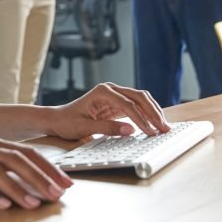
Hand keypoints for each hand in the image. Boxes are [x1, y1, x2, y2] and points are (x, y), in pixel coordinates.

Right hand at [0, 137, 72, 209]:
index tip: (67, 183)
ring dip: (18, 188)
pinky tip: (2, 206)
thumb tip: (31, 183)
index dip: (49, 167)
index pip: (27, 152)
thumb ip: (0, 167)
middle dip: (41, 177)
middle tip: (58, 194)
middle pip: (17, 160)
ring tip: (34, 204)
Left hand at [49, 83, 170, 139]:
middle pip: (139, 97)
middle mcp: (111, 89)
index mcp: (102, 91)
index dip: (141, 118)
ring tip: (164, 127)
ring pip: (141, 100)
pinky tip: (154, 124)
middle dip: (153, 112)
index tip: (150, 131)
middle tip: (164, 128)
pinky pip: (136, 107)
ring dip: (153, 112)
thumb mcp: (84, 127)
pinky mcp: (117, 104)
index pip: (127, 104)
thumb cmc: (67, 122)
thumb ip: (107, 128)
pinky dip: (147, 115)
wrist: (57, 119)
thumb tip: (130, 130)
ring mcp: (115, 95)